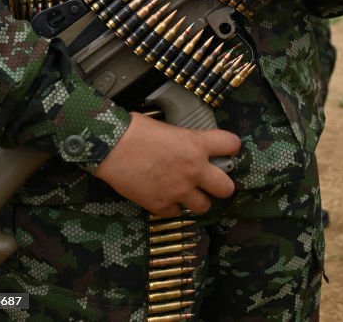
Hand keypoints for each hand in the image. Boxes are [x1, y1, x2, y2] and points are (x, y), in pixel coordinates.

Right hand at [94, 113, 240, 216]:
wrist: (109, 147)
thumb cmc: (135, 129)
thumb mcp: (169, 127)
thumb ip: (186, 140)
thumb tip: (190, 144)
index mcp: (197, 145)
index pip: (232, 145)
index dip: (230, 147)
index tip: (225, 150)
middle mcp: (194, 170)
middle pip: (227, 188)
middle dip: (222, 185)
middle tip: (211, 181)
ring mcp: (178, 190)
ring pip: (205, 206)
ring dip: (198, 199)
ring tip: (188, 192)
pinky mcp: (160, 205)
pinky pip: (177, 214)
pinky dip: (173, 207)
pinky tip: (165, 197)